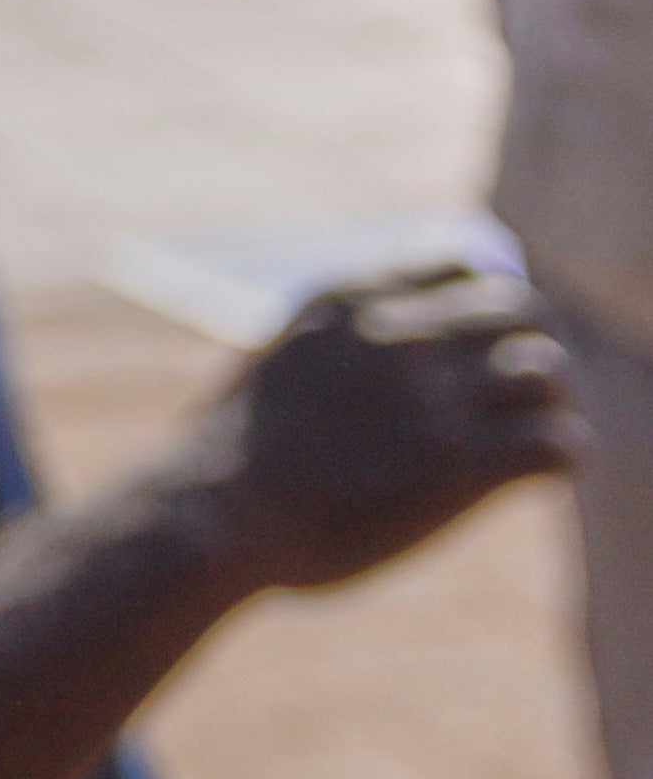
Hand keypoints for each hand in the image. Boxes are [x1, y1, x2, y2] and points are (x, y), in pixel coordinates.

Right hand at [168, 259, 577, 591]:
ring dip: (555, 404)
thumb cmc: (239, 452)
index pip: (463, 265)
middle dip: (536, 348)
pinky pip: (558, 442)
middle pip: (522, 310)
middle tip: (526, 395)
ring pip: (549, 373)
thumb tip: (390, 335)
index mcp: (351, 300)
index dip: (487, 303)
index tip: (485, 344)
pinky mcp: (457, 465)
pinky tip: (540, 472)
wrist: (214, 514)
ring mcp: (429, 399)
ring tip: (537, 434)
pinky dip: (564, 455)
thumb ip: (342, 337)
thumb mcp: (280, 357)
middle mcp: (397, 336)